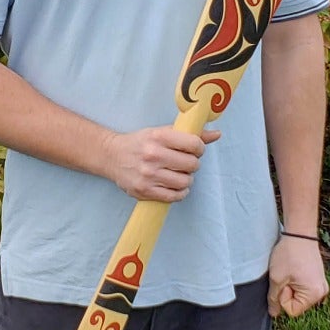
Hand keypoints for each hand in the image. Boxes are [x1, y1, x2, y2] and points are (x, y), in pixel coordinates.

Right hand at [102, 126, 220, 201]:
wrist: (112, 156)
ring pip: (185, 182)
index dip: (200, 149)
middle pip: (192, 165)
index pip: (194, 144)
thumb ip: (189, 135)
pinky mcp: (144, 190)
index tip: (195, 150)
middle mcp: (153, 155)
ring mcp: (148, 174)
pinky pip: (173, 196)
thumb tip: (217, 134)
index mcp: (159, 136)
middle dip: (193, 165)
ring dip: (187, 179)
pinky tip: (175, 186)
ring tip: (180, 175)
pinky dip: (180, 192)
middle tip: (185, 163)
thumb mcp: (162, 132)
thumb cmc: (140, 143)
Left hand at [268, 235, 328, 317]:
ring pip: (298, 295)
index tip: (285, 280)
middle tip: (287, 274)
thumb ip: (274, 299)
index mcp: (314, 294)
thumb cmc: (289, 254)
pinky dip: (295, 281)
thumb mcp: (276, 278)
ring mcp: (321, 284)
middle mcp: (321, 292)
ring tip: (291, 271)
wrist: (299, 233)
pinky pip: (303, 288)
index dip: (283, 297)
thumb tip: (274, 314)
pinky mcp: (318, 278)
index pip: (292, 311)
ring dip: (291, 286)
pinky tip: (294, 268)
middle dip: (287, 292)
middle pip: (296, 304)